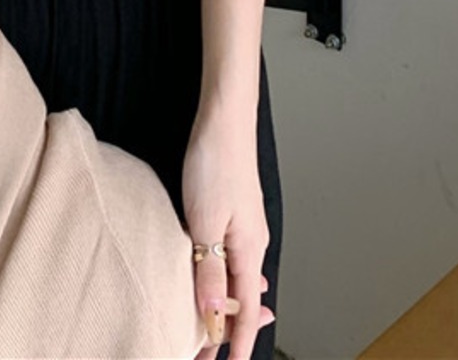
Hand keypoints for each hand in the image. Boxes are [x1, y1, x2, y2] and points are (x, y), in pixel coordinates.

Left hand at [181, 116, 273, 359]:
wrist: (223, 120)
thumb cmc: (214, 163)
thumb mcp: (205, 220)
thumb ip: (210, 269)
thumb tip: (215, 315)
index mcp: (248, 251)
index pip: (246, 310)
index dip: (236, 341)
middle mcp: (252, 244)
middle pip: (244, 299)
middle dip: (228, 329)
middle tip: (207, 352)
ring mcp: (244, 228)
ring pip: (238, 280)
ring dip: (226, 306)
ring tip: (214, 330)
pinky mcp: (233, 214)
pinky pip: (232, 260)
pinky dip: (226, 280)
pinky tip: (221, 282)